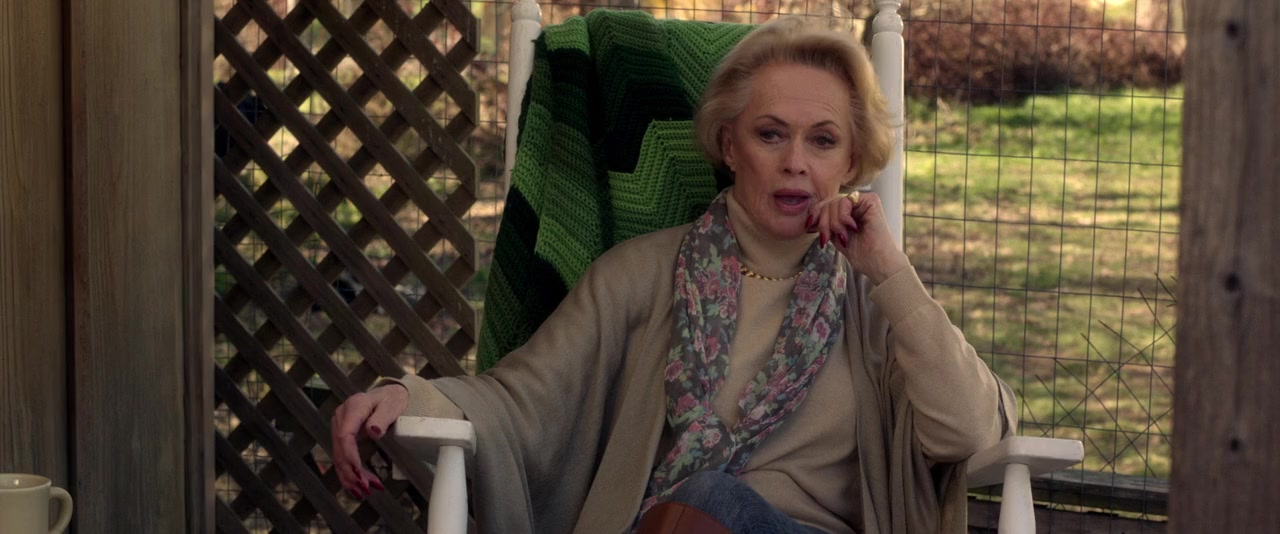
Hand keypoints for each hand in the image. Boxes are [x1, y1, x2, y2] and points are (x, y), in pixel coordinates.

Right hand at [331, 384, 407, 498]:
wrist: (389, 394)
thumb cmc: (392, 399)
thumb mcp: (392, 405)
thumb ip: (382, 417)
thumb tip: (372, 431)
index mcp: (354, 407)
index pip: (345, 435)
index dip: (349, 455)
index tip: (358, 471)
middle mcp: (342, 416)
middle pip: (340, 449)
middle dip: (351, 472)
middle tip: (366, 488)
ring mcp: (340, 426)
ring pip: (339, 456)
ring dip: (350, 477)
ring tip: (365, 492)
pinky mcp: (342, 436)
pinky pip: (342, 457)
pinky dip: (349, 473)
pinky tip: (357, 487)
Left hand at [807, 191, 909, 284]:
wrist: (878, 264)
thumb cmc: (861, 254)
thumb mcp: (836, 236)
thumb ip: (827, 223)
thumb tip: (812, 213)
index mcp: (850, 212)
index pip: (826, 204)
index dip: (816, 214)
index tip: (810, 226)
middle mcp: (857, 204)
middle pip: (828, 203)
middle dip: (824, 222)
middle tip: (828, 238)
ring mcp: (865, 201)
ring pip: (835, 202)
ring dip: (834, 222)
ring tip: (844, 236)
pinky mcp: (871, 201)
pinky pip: (846, 200)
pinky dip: (843, 216)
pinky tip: (852, 228)